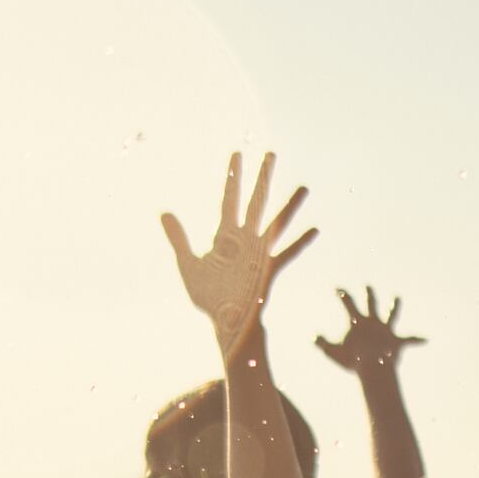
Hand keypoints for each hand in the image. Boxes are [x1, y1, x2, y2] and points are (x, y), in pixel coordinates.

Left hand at [161, 151, 315, 352]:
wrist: (224, 323)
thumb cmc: (209, 297)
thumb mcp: (188, 264)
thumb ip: (178, 238)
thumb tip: (163, 213)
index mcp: (225, 236)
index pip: (229, 199)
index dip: (232, 177)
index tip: (236, 154)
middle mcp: (245, 239)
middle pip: (255, 201)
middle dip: (262, 178)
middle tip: (271, 154)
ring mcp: (259, 253)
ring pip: (276, 222)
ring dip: (290, 205)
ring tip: (304, 187)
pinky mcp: (268, 270)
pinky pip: (286, 253)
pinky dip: (299, 242)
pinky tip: (315, 229)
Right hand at [313, 286, 422, 375]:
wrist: (373, 367)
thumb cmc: (352, 361)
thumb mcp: (332, 352)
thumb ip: (322, 343)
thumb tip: (314, 337)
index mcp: (358, 321)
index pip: (348, 302)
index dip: (342, 293)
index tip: (337, 287)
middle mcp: (373, 321)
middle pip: (371, 302)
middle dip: (369, 293)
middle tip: (368, 286)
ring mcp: (386, 330)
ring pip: (391, 314)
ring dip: (394, 306)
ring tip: (397, 298)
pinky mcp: (397, 341)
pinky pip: (409, 340)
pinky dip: (416, 339)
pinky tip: (426, 339)